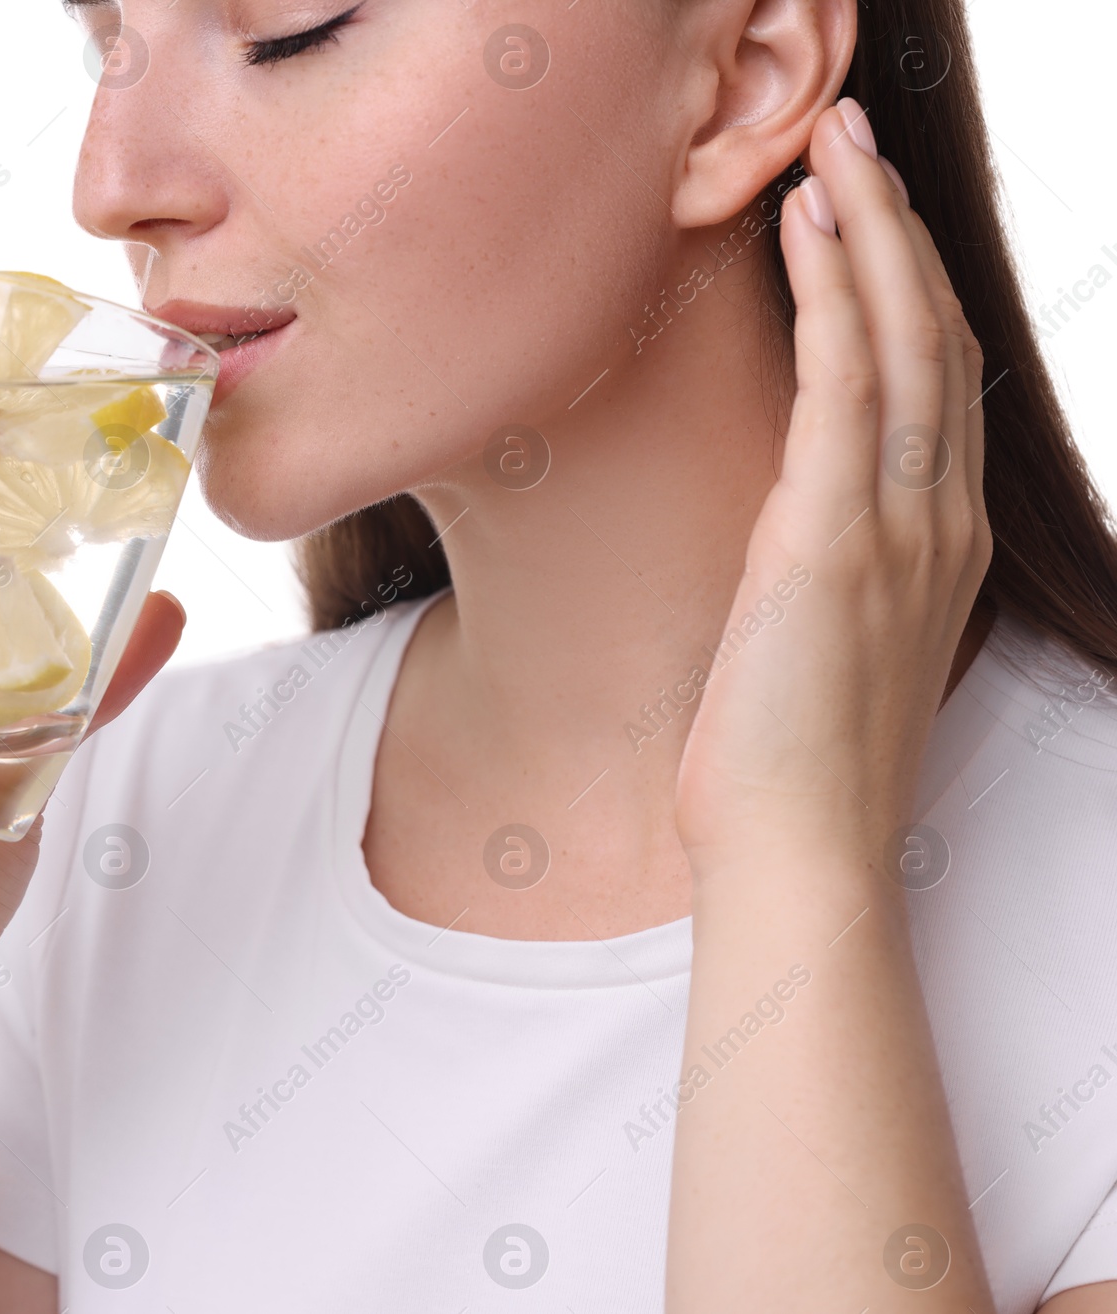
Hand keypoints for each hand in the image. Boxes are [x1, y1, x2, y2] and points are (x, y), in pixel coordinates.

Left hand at [673, 99, 991, 871]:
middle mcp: (935, 522)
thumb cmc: (791, 765)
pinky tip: (809, 229)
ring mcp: (895, 528)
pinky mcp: (833, 541)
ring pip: (900, 342)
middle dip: (898, 231)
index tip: (869, 219)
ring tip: (837, 147)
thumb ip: (831, 571)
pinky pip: (841, 386)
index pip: (936, 385)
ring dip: (870, 233)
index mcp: (935, 546)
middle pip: (933, 339)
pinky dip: (831, 298)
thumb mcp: (825, 648)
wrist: (797, 854)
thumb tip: (794, 530)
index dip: (909, 290)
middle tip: (857, 142)